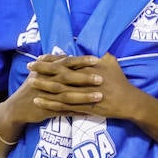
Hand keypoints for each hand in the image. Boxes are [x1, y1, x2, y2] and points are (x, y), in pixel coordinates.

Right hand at [2, 53, 101, 124]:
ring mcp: (46, 96)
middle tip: (101, 78)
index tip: (96, 59)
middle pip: (67, 77)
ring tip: (100, 96)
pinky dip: (77, 112)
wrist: (17, 108)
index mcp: (46, 70)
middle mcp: (46, 81)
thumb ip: (53, 64)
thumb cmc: (32, 87)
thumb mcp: (39, 73)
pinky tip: (91, 113)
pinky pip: (64, 111)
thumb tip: (68, 55)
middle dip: (85, 78)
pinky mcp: (46, 110)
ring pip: (67, 95)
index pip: (66, 62)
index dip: (81, 61)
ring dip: (84, 96)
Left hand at [32, 53, 146, 122]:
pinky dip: (50, 104)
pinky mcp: (83, 108)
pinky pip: (63, 106)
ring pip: (59, 90)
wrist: (129, 102)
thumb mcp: (112, 63)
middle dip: (43, 71)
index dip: (52, 60)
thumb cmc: (121, 82)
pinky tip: (39, 102)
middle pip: (59, 74)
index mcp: (89, 68)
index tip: (39, 58)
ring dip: (44, 87)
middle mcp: (84, 80)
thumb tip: (94, 49)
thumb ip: (100, 55)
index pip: (66, 62)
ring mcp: (83, 95)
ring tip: (30, 83)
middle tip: (29, 67)